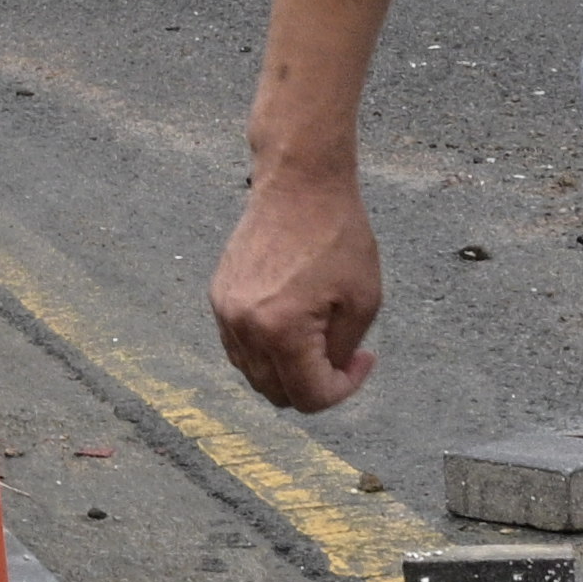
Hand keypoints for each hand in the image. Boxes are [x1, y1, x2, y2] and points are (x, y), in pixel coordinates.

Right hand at [212, 160, 386, 410]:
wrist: (299, 184)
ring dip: (287, 369)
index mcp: (281, 331)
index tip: (363, 360)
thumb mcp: (363, 301)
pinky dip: (266, 349)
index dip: (343, 389)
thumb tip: (328, 374)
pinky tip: (294, 322)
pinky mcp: (219, 296)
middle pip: (275, 392)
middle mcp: (244, 327)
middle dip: (314, 384)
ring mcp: (225, 312)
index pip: (307, 397)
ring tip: (318, 336)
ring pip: (253, 373)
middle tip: (343, 354)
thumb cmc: (337, 235)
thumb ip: (342, 352)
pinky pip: (239, 345)